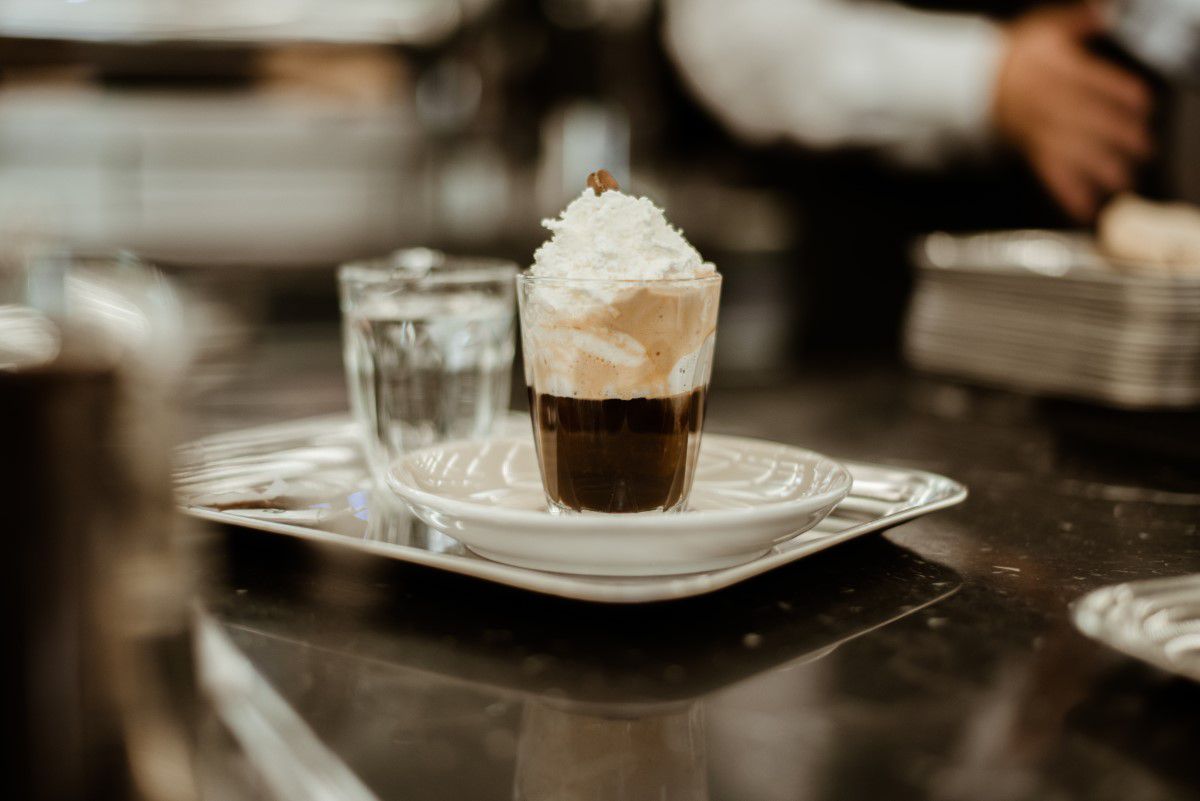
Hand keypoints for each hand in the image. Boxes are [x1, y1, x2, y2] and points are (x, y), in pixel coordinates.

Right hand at [993, 3, 1151, 221]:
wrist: (976, 82)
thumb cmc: (1017, 55)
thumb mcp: (1046, 26)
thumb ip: (1079, 20)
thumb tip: (1107, 12)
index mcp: (1052, 70)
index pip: (1090, 82)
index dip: (1119, 93)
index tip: (1143, 102)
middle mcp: (1045, 102)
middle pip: (1084, 121)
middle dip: (1116, 136)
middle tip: (1143, 146)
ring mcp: (1036, 130)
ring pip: (1069, 151)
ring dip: (1097, 168)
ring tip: (1123, 180)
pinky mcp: (1031, 151)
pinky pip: (1049, 175)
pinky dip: (1067, 194)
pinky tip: (1085, 208)